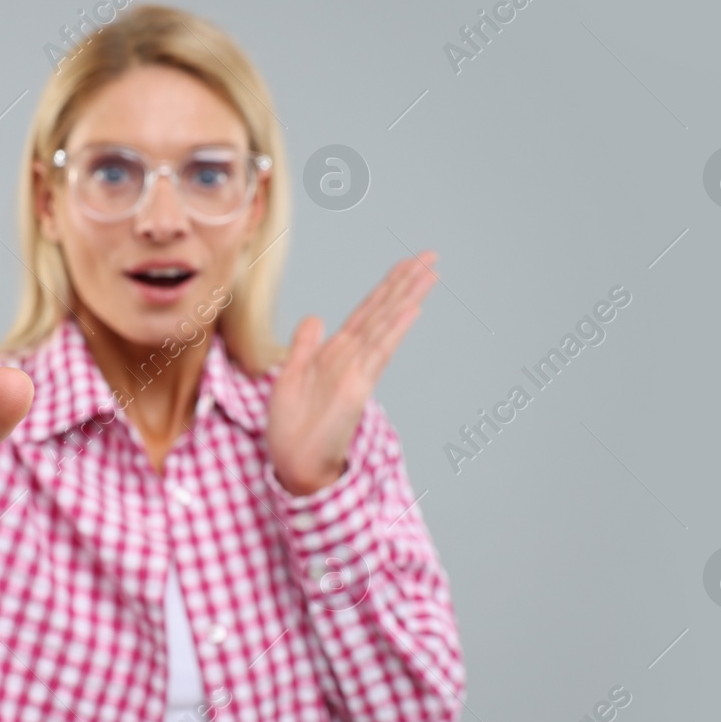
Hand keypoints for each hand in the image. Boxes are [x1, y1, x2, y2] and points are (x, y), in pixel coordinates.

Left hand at [266, 252, 437, 495]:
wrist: (292, 465)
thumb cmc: (291, 429)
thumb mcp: (289, 377)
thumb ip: (304, 347)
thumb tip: (315, 317)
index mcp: (334, 353)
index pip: (366, 312)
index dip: (386, 287)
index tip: (406, 264)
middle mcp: (351, 358)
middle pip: (382, 312)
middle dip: (406, 283)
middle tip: (431, 256)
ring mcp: (357, 371)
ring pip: (385, 325)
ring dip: (407, 297)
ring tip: (429, 272)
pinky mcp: (356, 388)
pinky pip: (377, 353)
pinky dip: (393, 330)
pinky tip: (411, 310)